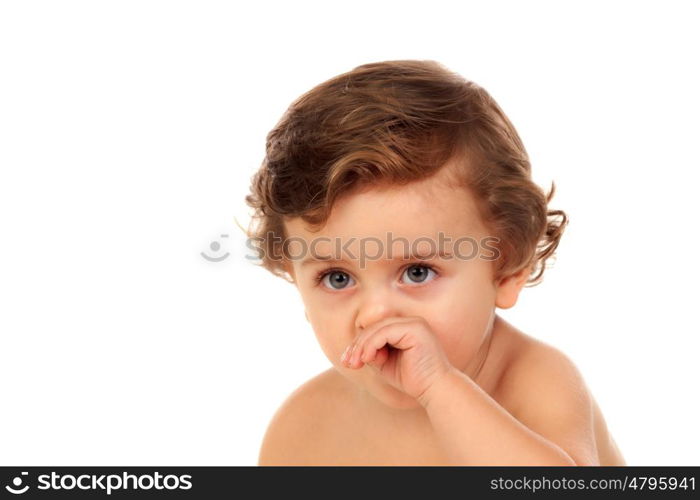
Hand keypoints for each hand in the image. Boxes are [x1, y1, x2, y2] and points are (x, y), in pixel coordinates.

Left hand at [340, 316, 454, 404]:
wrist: (435, 390)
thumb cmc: (413, 379)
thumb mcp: (385, 364)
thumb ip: (372, 353)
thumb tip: (354, 348)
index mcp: (406, 328)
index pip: (376, 330)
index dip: (359, 344)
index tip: (347, 361)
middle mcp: (411, 322)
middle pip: (375, 327)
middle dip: (357, 345)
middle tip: (347, 363)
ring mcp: (414, 323)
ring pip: (377, 329)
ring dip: (362, 346)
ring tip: (355, 363)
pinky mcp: (415, 328)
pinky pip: (385, 332)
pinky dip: (371, 345)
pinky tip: (366, 359)